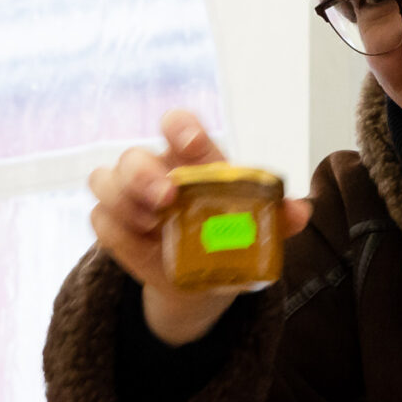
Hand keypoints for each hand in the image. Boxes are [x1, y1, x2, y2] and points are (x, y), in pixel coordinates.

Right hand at [88, 109, 313, 345]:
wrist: (202, 277)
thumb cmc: (228, 236)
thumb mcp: (256, 227)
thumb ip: (277, 216)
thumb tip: (302, 211)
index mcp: (191, 158)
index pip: (177, 124)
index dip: (180, 126)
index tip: (194, 144)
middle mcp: (154, 169)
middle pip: (132, 156)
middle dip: (143, 174)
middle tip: (167, 198)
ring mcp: (127, 196)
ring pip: (103, 180)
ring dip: (124, 202)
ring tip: (153, 226)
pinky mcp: (112, 224)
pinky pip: (100, 219)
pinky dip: (118, 232)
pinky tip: (144, 246)